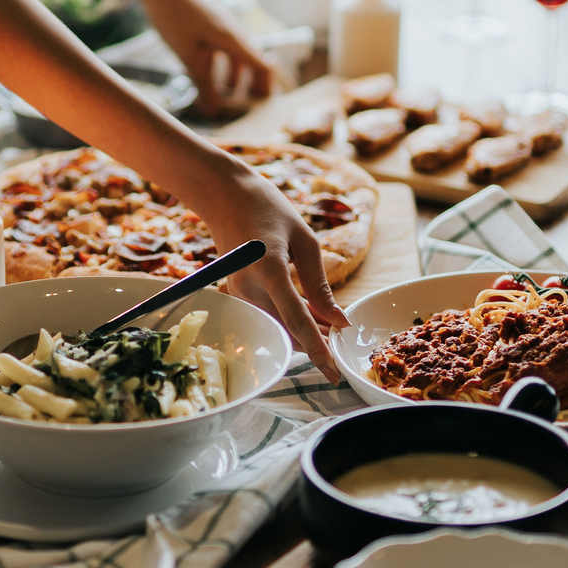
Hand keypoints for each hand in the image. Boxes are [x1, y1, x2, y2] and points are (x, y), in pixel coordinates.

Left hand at [136, 0, 277, 117]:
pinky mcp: (210, 22)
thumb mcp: (186, 54)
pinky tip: (204, 73)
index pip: (263, 66)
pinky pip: (223, 47)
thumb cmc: (172, 15)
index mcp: (233, 40)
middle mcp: (233, 32)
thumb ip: (201, 83)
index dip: (268, 87)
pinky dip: (220, 64)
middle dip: (251, 85)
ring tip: (220, 95)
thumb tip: (213, 111)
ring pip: (237, 55)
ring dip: (233, 76)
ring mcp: (222, 26)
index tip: (263, 107)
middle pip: (253, 62)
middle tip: (244, 107)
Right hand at [182, 156, 349, 377]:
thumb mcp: (305, 240)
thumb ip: (320, 285)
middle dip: (316, 343)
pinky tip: (311, 316)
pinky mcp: (237, 293)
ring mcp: (239, 292)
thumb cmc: (270, 210)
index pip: (296, 320)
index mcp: (270, 269)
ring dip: (304, 333)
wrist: (225, 196)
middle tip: (342, 345)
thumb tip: (339, 320)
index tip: (334, 371)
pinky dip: (289, 321)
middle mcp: (249, 286)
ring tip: (331, 328)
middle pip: (286, 330)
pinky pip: (267, 315)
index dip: (317, 348)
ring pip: (277, 327)